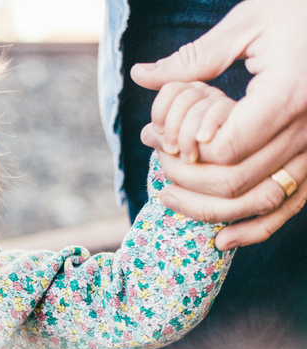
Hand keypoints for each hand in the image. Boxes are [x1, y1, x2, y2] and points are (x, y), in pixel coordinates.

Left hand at [130, 0, 306, 246]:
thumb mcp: (251, 21)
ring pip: (259, 203)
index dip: (185, 153)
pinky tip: (221, 240)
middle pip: (235, 182)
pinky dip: (256, 229)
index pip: (224, 149)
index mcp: (289, 95)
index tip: (159, 140)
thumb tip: (142, 75)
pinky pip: (290, 207)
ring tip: (170, 199)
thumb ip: (195, 57)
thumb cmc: (303, 10)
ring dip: (208, 210)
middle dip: (185, 180)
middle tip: (157, 167)